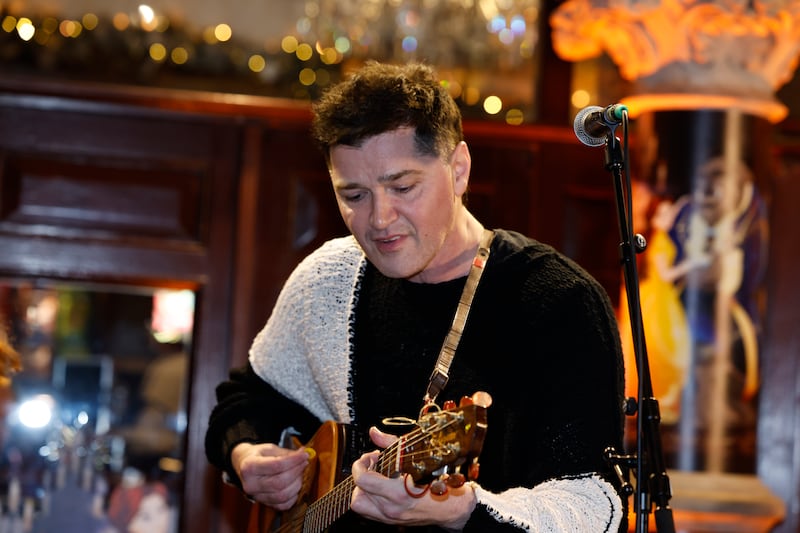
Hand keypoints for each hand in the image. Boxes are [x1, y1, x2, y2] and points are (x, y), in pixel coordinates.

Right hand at [231, 442, 308, 508]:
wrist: (245, 466)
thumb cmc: (259, 456)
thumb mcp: (270, 449)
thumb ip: (287, 453)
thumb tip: (304, 454)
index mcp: (249, 466)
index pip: (276, 465)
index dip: (294, 461)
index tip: (305, 455)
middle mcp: (250, 484)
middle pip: (280, 483)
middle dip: (297, 472)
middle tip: (304, 462)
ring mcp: (256, 497)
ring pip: (283, 496)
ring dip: (297, 483)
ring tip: (299, 472)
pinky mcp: (264, 504)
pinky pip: (284, 505)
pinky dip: (294, 496)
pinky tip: (295, 484)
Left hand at [349, 427, 476, 529]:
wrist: (451, 506)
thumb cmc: (438, 481)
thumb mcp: (415, 456)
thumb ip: (390, 443)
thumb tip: (374, 432)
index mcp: (397, 491)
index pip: (362, 480)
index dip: (359, 465)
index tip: (368, 457)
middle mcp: (391, 508)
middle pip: (356, 494)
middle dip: (360, 476)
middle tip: (371, 466)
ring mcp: (390, 517)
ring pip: (360, 506)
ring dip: (362, 490)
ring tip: (374, 478)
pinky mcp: (392, 521)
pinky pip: (369, 512)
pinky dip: (369, 499)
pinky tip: (380, 488)